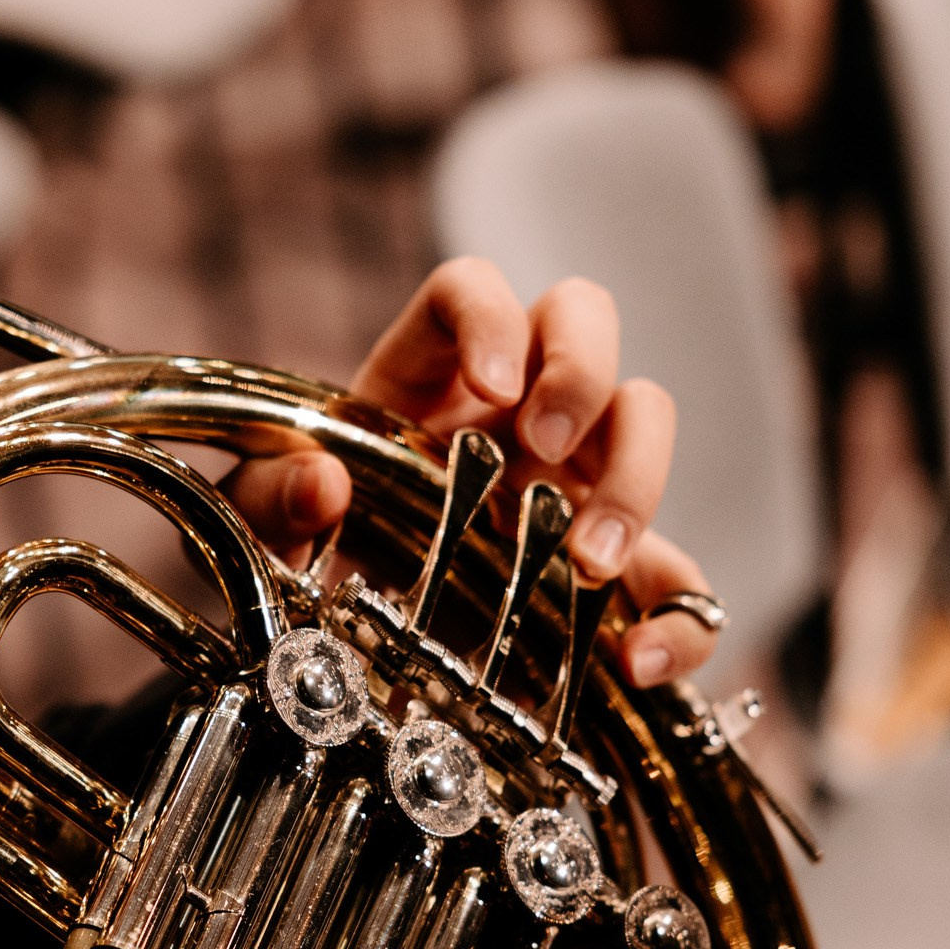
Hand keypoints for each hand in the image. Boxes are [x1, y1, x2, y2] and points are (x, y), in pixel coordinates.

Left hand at [223, 256, 721, 687]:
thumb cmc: (312, 551)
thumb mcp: (269, 524)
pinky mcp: (609, 563)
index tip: (490, 387)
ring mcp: (572, 474)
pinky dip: (680, 615)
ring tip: (587, 559)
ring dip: (635, 477)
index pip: (470, 289)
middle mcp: (513, 404)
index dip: (491, 317)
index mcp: (427, 373)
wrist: (344, 642)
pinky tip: (641, 659)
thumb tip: (318, 482)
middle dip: (580, 372)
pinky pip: (676, 576)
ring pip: (645, 417)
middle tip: (546, 444)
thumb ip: (272, 499)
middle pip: (583, 318)